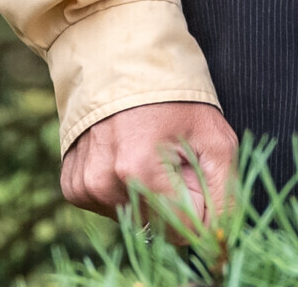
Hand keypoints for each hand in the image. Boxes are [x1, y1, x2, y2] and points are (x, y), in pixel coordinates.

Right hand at [60, 101, 238, 221]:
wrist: (123, 61)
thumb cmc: (175, 95)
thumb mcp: (215, 136)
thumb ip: (225, 193)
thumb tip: (219, 237)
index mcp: (140, 171)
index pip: (183, 229)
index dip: (200, 206)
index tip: (199, 175)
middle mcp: (105, 183)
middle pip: (156, 226)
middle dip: (174, 200)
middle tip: (174, 158)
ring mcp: (85, 186)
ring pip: (133, 217)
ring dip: (148, 196)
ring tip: (148, 151)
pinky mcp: (72, 187)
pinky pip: (108, 206)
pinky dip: (123, 189)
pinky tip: (126, 155)